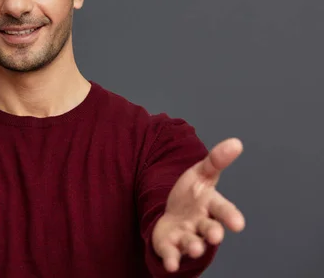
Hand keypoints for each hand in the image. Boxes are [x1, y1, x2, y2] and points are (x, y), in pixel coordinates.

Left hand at [152, 137, 244, 272]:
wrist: (172, 213)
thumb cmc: (191, 195)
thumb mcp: (201, 174)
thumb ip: (216, 160)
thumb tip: (236, 142)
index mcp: (210, 206)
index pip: (223, 210)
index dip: (230, 216)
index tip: (239, 224)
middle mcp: (201, 224)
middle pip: (209, 229)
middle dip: (213, 232)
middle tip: (215, 236)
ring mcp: (186, 236)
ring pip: (192, 243)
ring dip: (194, 246)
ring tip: (195, 248)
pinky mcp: (170, 245)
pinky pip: (171, 254)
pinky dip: (171, 259)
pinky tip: (170, 265)